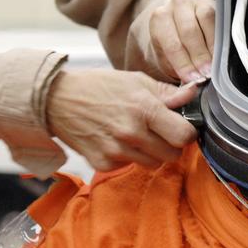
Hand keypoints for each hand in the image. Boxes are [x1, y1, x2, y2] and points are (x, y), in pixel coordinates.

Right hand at [45, 69, 198, 171]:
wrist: (55, 100)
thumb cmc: (98, 87)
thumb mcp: (135, 80)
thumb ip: (166, 92)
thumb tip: (192, 95)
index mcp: (144, 109)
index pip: (184, 136)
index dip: (187, 132)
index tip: (182, 128)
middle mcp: (131, 133)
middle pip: (172, 154)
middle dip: (171, 145)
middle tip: (159, 132)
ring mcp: (116, 151)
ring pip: (153, 164)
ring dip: (151, 153)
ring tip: (136, 135)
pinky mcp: (103, 163)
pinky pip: (129, 167)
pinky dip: (128, 158)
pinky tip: (117, 141)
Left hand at [148, 0, 214, 82]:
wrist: (179, 16)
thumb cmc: (173, 41)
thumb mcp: (166, 54)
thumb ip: (176, 66)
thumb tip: (192, 82)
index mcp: (159, 18)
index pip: (172, 43)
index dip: (183, 64)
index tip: (193, 79)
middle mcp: (176, 4)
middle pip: (188, 31)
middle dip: (198, 56)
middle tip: (206, 75)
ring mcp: (196, 0)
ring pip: (205, 20)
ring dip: (212, 46)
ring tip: (215, 65)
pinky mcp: (213, 1)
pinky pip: (219, 17)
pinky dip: (221, 37)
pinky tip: (222, 52)